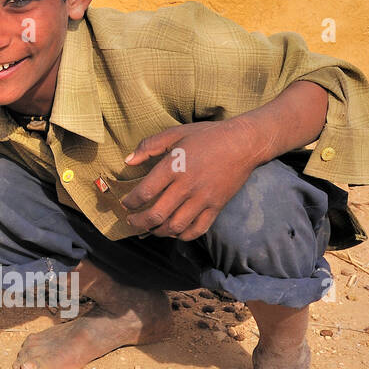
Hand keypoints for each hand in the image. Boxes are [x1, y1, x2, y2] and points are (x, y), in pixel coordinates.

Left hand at [121, 120, 259, 240]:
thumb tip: (128, 161)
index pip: (145, 192)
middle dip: (139, 222)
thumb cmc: (207, 136)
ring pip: (175, 226)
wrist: (243, 143)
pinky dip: (183, 235)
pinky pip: (198, 229)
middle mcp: (186, 186)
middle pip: (157, 215)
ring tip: (150, 229)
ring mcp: (203, 199)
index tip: (125, 204)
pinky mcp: (217, 206)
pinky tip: (174, 232)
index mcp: (173, 167)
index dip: (131, 202)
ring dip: (159, 232)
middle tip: (131, 222)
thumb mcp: (174, 133)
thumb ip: (148, 146)